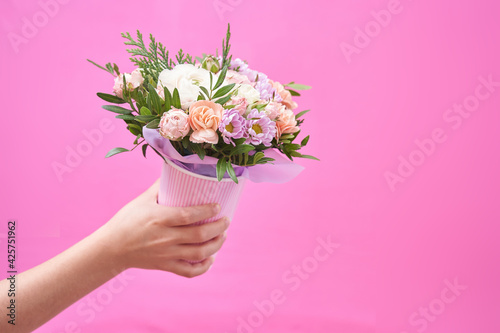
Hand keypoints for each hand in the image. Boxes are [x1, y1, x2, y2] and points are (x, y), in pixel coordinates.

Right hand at [100, 179, 228, 277]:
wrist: (111, 248)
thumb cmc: (127, 220)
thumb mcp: (141, 200)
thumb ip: (159, 187)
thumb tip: (174, 169)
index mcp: (160, 219)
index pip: (189, 216)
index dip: (207, 211)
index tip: (218, 206)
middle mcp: (165, 238)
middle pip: (199, 236)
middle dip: (219, 228)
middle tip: (226, 220)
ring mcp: (166, 254)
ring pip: (198, 254)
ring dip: (216, 245)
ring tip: (223, 236)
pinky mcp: (165, 266)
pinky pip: (189, 271)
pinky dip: (203, 267)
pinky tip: (210, 259)